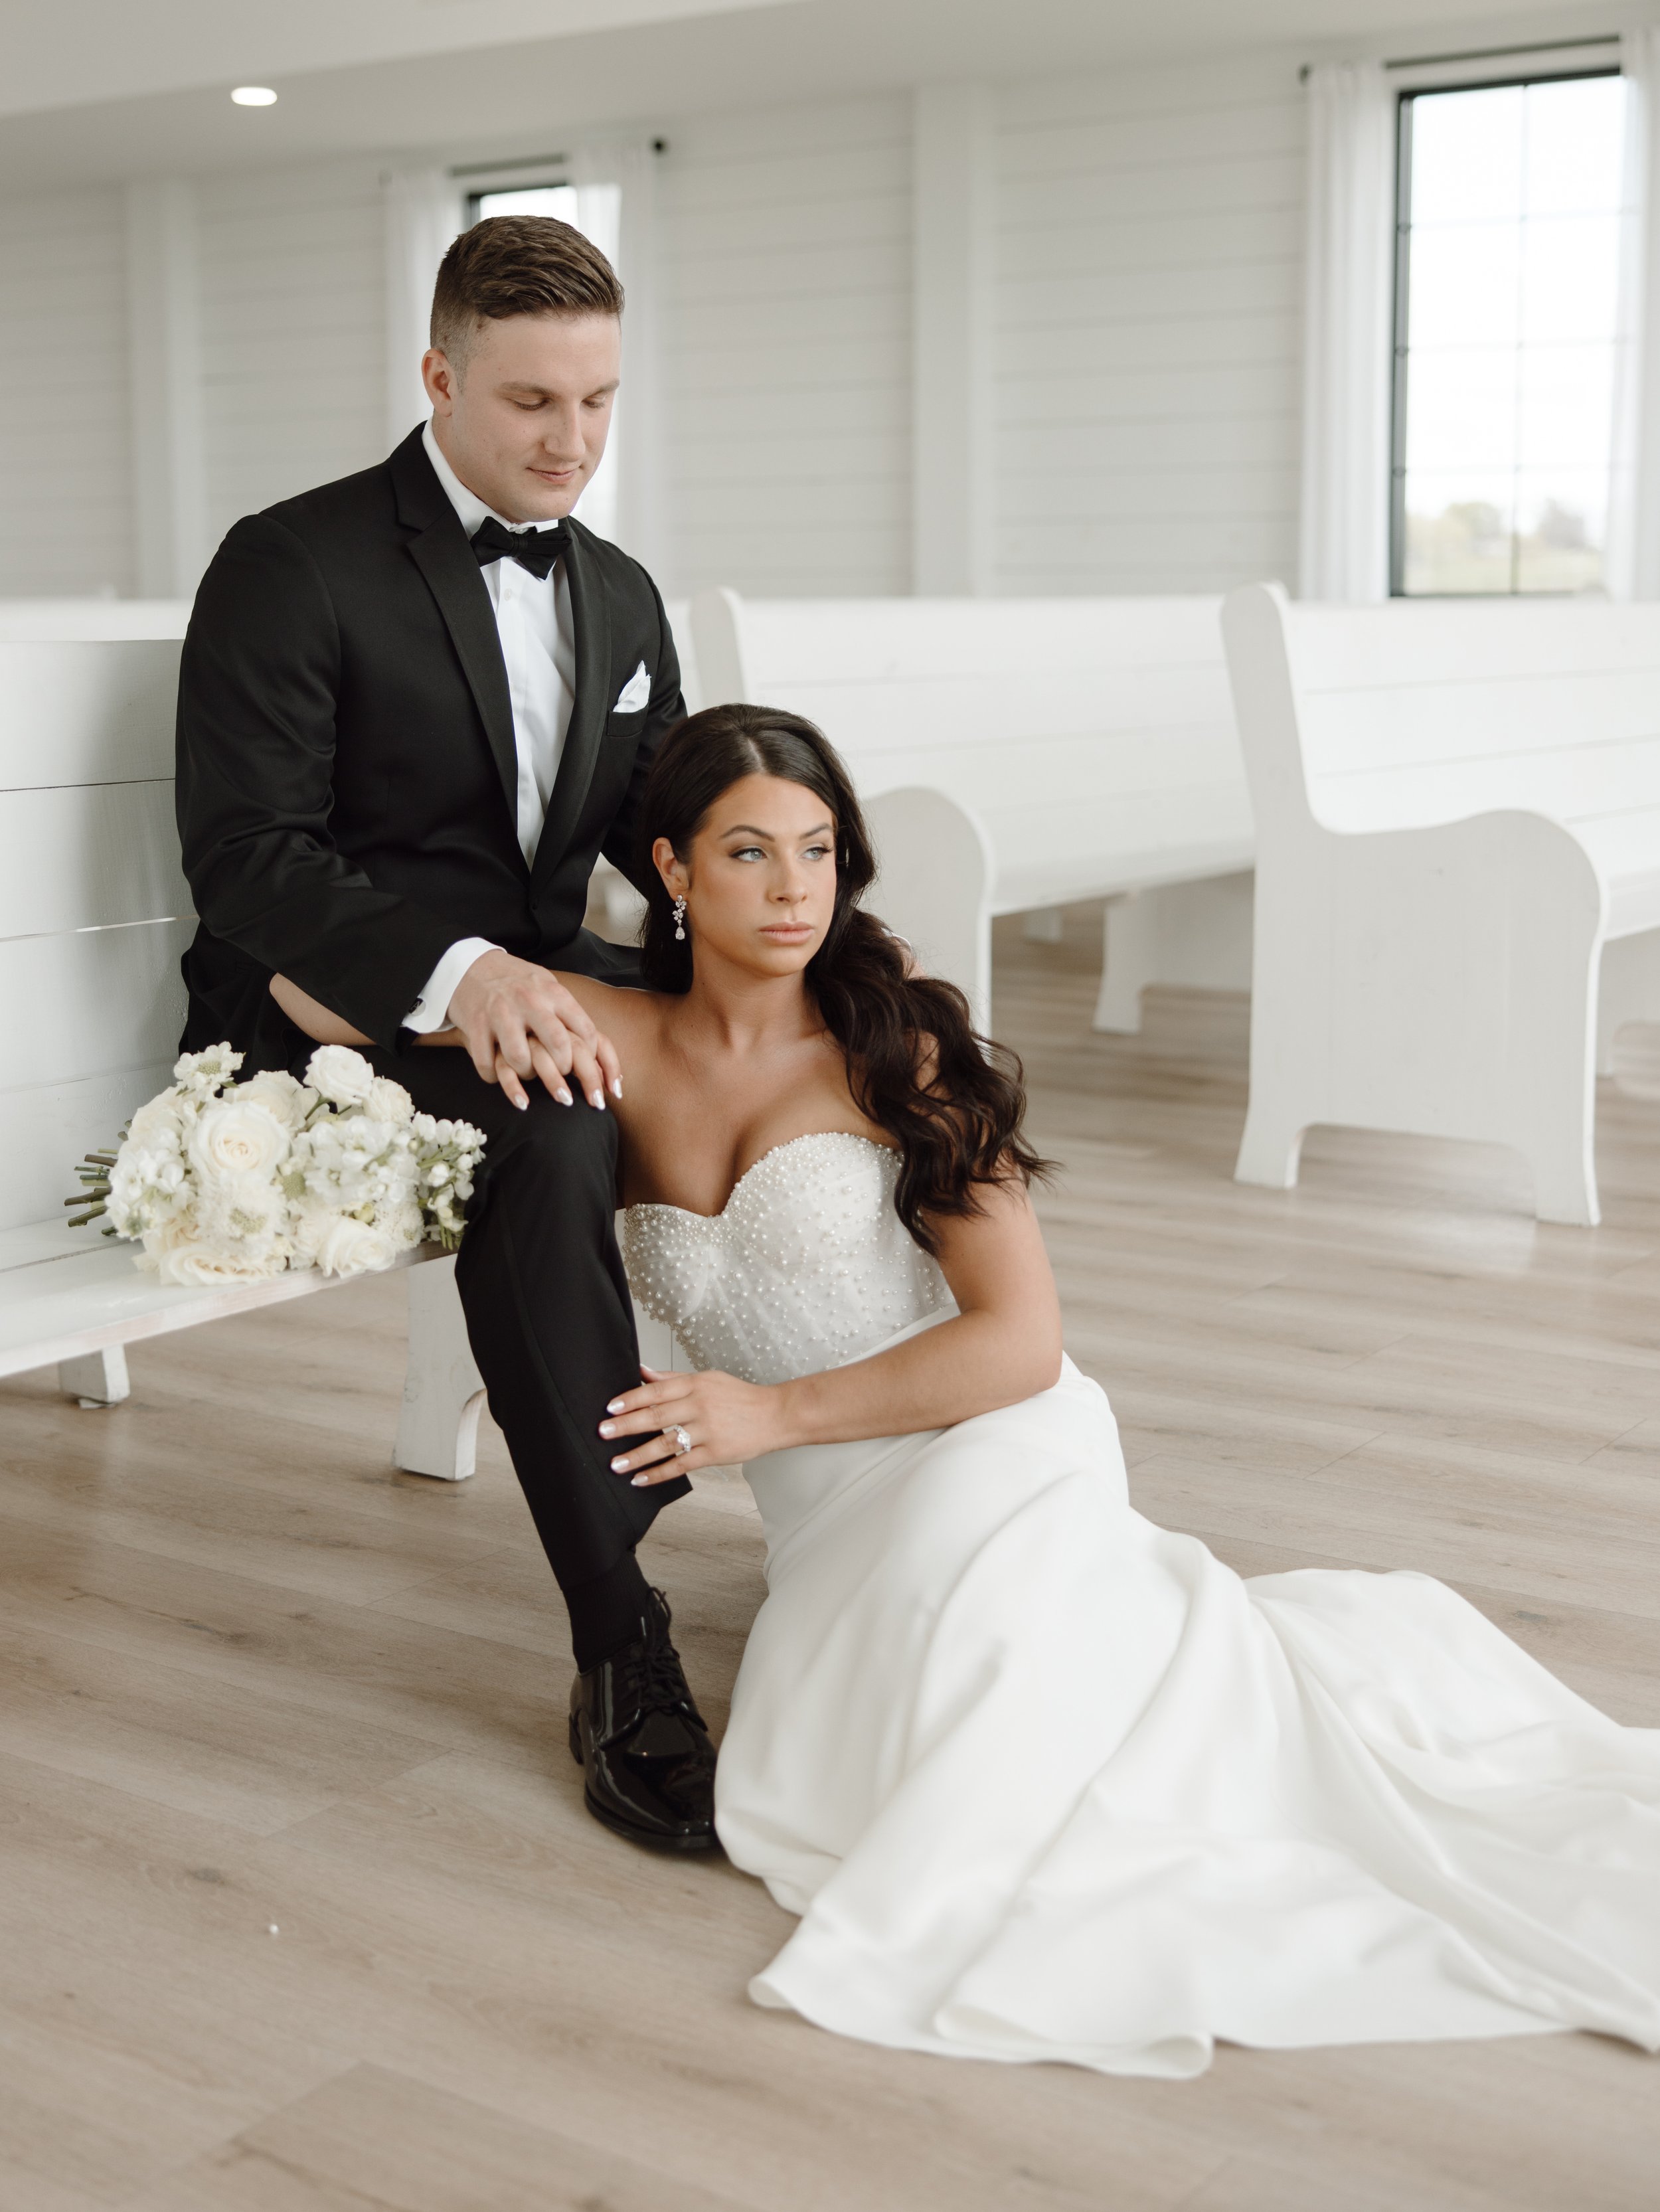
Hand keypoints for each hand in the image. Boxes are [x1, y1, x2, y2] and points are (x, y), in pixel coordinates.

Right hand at [447, 949, 620, 1111]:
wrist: (471, 966)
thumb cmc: (518, 983)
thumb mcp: (548, 987)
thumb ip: (569, 1013)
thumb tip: (599, 1052)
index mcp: (553, 993)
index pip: (585, 1030)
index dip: (591, 1057)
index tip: (587, 1067)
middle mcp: (529, 1001)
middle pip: (557, 1045)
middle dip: (563, 1069)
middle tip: (561, 1077)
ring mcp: (500, 1013)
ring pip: (521, 1059)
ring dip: (526, 1074)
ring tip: (527, 1072)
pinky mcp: (475, 1025)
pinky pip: (486, 1063)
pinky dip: (493, 1077)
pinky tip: (497, 1074)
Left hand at [599, 1365, 787, 1482]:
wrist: (776, 1415)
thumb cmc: (740, 1397)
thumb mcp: (708, 1379)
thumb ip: (673, 1378)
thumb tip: (641, 1372)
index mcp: (696, 1384)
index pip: (656, 1391)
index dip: (631, 1399)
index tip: (609, 1409)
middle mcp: (700, 1406)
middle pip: (656, 1416)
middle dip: (626, 1426)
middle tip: (603, 1433)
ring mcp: (708, 1431)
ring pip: (666, 1444)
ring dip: (637, 1455)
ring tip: (616, 1464)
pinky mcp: (715, 1454)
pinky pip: (681, 1465)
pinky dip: (659, 1473)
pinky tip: (641, 1479)